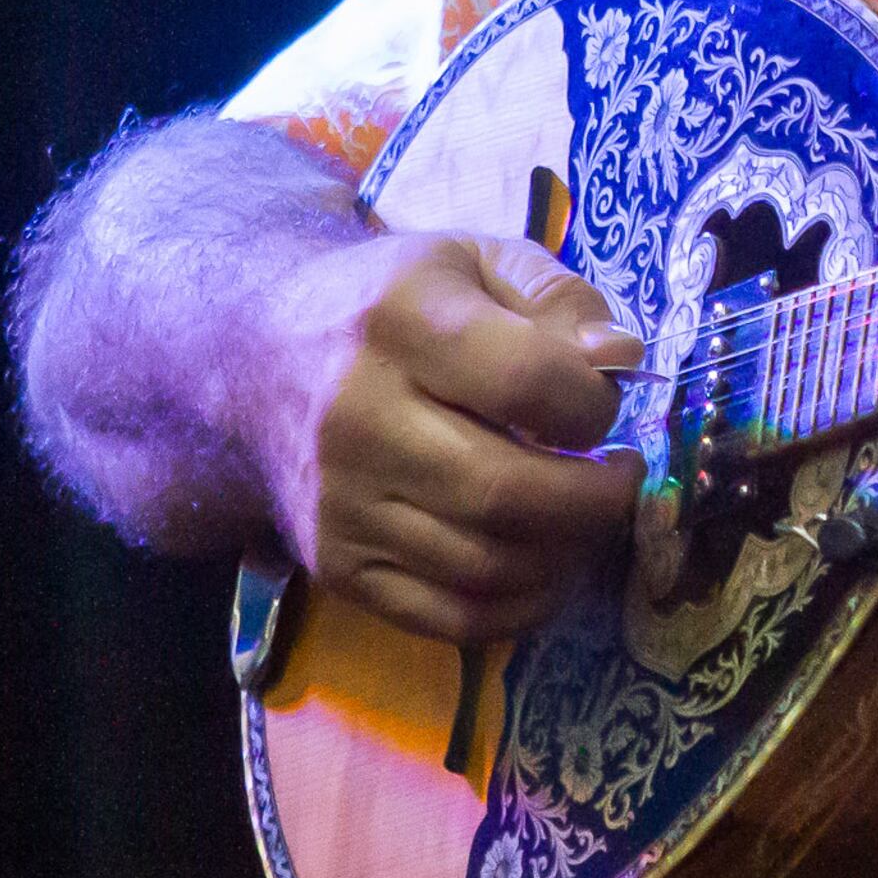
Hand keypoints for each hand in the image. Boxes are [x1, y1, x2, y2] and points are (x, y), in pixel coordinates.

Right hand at [256, 228, 645, 643]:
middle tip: (621, 478)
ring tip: (584, 515)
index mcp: (400, 321)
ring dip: (568, 554)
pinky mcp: (338, 567)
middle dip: (598, 499)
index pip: (527, 383)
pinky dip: (522, 606)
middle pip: (508, 491)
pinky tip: (546, 562)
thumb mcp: (473, 258)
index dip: (594, 404)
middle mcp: (358, 418)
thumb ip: (558, 296)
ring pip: (487, 565)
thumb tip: (623, 357)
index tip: (603, 403)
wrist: (255, 362)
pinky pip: (452, 618)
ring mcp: (342, 504)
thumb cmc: (389, 305)